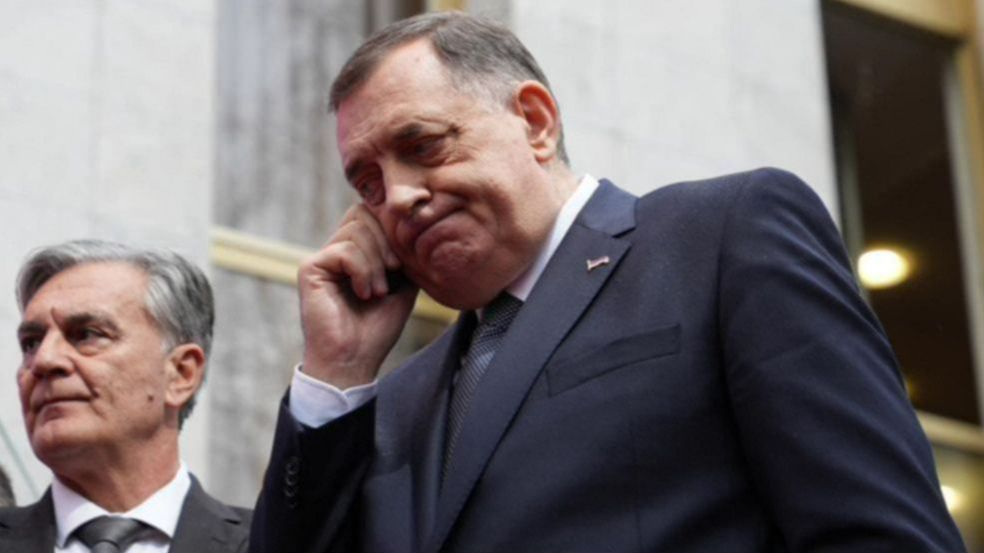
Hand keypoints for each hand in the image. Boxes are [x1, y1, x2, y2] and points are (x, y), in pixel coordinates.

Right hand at [298, 205, 417, 388]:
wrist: (354, 359)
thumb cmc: (377, 328)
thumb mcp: (404, 285)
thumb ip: (405, 253)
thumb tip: (414, 225)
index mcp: (357, 251)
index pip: (373, 213)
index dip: (393, 227)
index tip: (404, 260)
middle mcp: (337, 249)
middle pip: (364, 213)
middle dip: (387, 241)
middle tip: (395, 272)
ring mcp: (323, 257)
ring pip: (357, 229)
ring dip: (376, 262)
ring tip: (379, 292)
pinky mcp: (311, 268)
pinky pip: (344, 250)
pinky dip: (362, 271)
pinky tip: (364, 294)